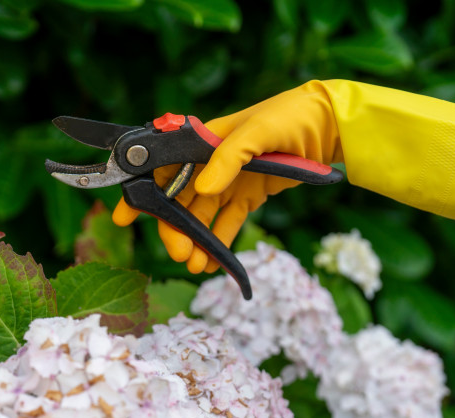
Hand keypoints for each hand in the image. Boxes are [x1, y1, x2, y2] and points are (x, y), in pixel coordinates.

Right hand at [114, 81, 338, 272]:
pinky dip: (218, 243)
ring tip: (193, 264)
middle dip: (173, 228)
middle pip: (179, 200)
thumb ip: (228, 159)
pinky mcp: (248, 195)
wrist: (330, 125)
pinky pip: (227, 222)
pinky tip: (211, 263)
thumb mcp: (258, 132)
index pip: (162, 169)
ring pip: (201, 216)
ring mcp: (228, 180)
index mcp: (201, 141)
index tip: (123, 217)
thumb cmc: (291, 117)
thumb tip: (203, 190)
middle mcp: (209, 162)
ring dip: (194, 240)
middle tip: (177, 253)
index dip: (141, 193)